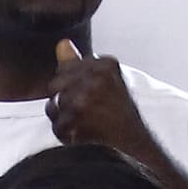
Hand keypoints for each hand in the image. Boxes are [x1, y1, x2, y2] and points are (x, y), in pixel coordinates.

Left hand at [45, 41, 157, 164]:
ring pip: (52, 106)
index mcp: (105, 64)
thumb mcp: (105, 81)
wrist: (135, 145)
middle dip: (63, 101)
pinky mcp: (77, 118)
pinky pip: (56, 126)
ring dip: (63, 119)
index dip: (70, 86)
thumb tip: (61, 43)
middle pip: (54, 84)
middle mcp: (96, 77)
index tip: (89, 98)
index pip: (66, 68)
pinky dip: (66, 135)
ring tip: (83, 125)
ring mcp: (86, 97)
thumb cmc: (119, 113)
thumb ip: (79, 62)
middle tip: (84, 113)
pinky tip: (82, 136)